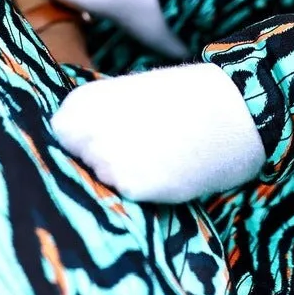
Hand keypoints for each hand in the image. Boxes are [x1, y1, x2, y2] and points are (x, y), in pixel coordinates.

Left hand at [53, 63, 265, 202]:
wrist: (233, 108)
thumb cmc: (183, 99)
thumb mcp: (130, 96)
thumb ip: (95, 122)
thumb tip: (71, 157)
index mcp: (80, 103)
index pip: (60, 141)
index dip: (87, 142)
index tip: (116, 133)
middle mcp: (84, 131)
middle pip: (77, 166)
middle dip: (102, 162)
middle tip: (143, 144)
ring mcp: (106, 160)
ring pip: (102, 184)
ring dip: (124, 176)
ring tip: (159, 152)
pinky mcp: (131, 186)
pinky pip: (127, 197)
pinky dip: (145, 189)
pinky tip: (168, 167)